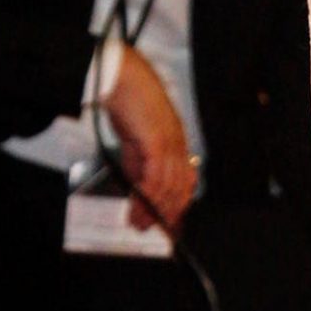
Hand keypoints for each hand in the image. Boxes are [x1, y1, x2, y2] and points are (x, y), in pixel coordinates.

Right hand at [101, 45, 195, 230]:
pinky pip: (156, 175)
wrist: (125, 80)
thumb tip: (139, 193)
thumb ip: (141, 166)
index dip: (178, 204)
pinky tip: (138, 205)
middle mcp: (179, 144)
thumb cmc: (131, 106)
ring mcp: (170, 142)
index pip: (186, 180)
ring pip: (169, 184)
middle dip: (167, 212)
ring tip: (139, 223)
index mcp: (178, 143)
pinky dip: (148, 194)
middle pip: (181, 186)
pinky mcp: (157, 141)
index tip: (169, 224)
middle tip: (152, 230)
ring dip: (154, 208)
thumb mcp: (137, 142)